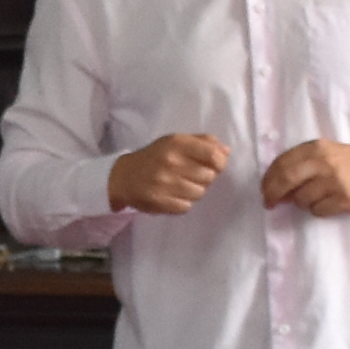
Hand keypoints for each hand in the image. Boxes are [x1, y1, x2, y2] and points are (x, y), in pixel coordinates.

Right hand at [110, 131, 230, 214]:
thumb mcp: (175, 141)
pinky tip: (173, 196)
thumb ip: (203, 142)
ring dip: (194, 192)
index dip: (219, 162)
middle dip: (205, 178)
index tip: (214, 165)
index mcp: (177, 143)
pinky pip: (186, 206)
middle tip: (191, 176)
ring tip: (181, 186)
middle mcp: (170, 161)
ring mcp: (164, 182)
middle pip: (209, 176)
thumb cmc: (155, 157)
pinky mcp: (159, 201)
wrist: (123, 176)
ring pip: (199, 193)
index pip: (213, 155)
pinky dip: (183, 203)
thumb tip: (226, 151)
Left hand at [260, 139, 349, 217]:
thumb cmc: (348, 160)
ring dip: (302, 202)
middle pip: (286, 180)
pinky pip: (318, 211)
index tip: (264, 190)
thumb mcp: (324, 152)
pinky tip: (329, 201)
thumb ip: (300, 164)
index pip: (282, 164)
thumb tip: (274, 187)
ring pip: (301, 200)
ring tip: (316, 196)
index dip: (268, 179)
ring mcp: (335, 182)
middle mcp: (325, 162)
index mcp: (316, 147)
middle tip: (270, 203)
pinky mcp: (345, 199)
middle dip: (273, 194)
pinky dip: (318, 209)